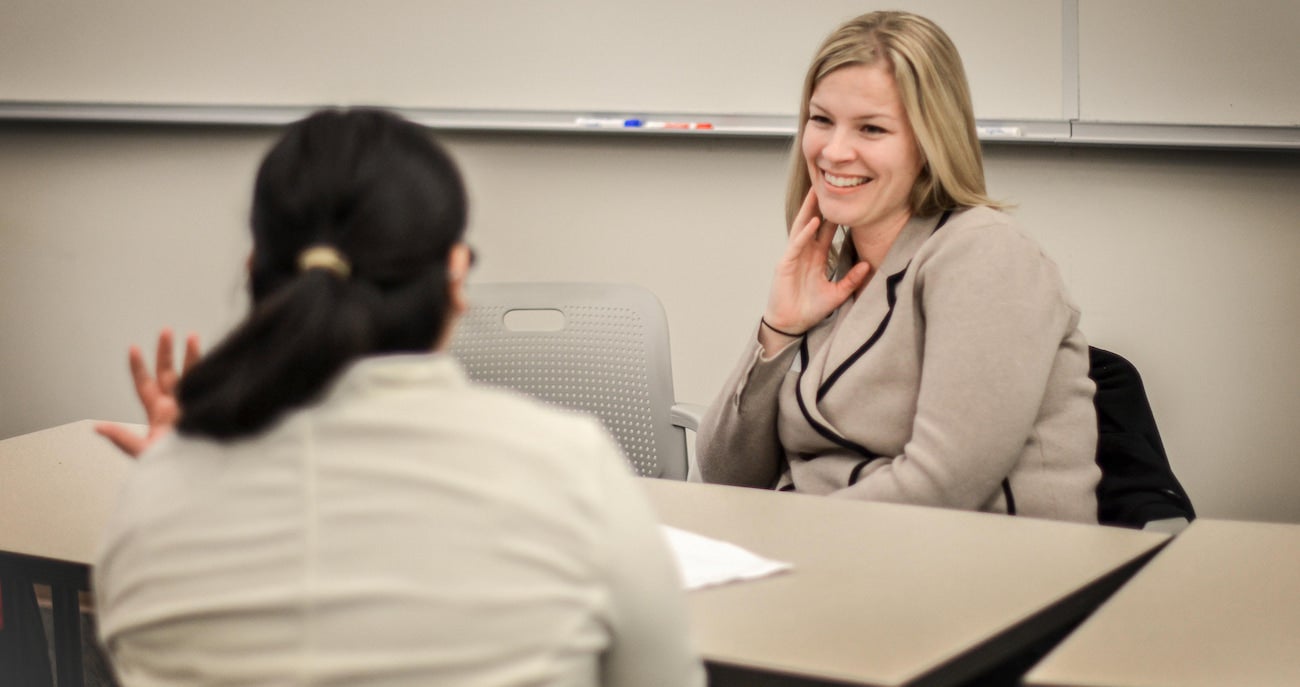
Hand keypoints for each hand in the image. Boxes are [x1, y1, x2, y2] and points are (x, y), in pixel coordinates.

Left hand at [95, 328, 201, 457]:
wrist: (199, 475)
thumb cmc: (171, 468)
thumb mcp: (144, 453)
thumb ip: (122, 439)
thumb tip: (97, 427)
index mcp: (157, 414)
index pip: (146, 385)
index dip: (139, 368)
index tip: (134, 349)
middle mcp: (175, 406)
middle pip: (167, 373)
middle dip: (165, 352)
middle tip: (166, 331)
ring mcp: (193, 405)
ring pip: (190, 375)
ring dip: (190, 355)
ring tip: (191, 336)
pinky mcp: (210, 407)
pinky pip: (208, 384)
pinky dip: (210, 369)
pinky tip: (213, 358)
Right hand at [761, 190, 871, 342]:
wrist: (791, 324)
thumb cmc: (809, 309)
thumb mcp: (837, 294)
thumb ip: (851, 280)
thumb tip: (868, 266)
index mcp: (816, 257)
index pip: (827, 231)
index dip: (835, 216)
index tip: (846, 200)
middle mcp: (805, 253)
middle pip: (813, 222)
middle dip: (819, 204)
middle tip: (828, 184)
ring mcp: (794, 256)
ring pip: (802, 227)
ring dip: (809, 210)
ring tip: (816, 192)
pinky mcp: (785, 264)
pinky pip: (796, 245)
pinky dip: (805, 233)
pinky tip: (814, 222)